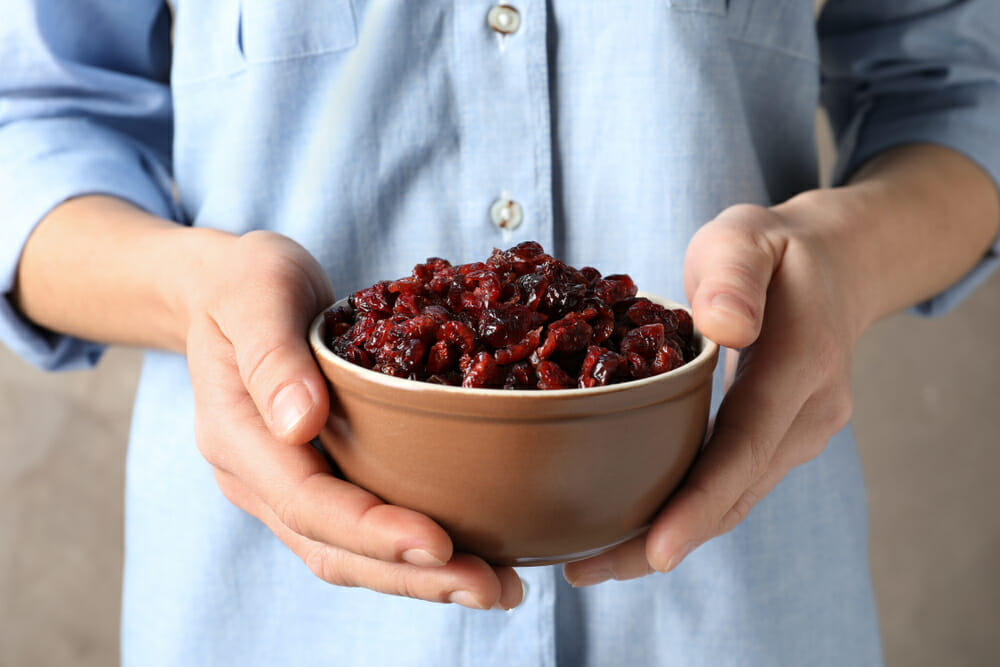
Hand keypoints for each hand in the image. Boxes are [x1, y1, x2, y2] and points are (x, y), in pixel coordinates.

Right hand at [185, 230, 522, 608]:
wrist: (225, 290)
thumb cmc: (246, 282)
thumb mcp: (255, 291)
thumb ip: (272, 354)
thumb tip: (301, 421)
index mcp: (237, 434)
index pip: (307, 502)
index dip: (373, 531)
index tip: (438, 545)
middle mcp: (258, 476)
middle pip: (334, 548)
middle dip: (412, 577)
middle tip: (493, 588)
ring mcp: (285, 484)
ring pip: (349, 553)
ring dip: (420, 579)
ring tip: (497, 587)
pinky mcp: (317, 477)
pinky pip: (361, 529)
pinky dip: (411, 551)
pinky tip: (469, 554)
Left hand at [564, 198, 863, 585]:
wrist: (835, 266)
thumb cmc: (774, 250)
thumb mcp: (746, 238)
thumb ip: (733, 276)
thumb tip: (725, 326)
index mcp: (800, 365)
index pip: (745, 447)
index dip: (699, 503)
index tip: (655, 551)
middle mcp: (810, 414)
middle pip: (734, 495)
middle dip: (662, 540)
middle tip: (585, 570)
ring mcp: (801, 433)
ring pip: (734, 502)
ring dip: (668, 537)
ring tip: (592, 563)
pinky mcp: (782, 441)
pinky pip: (733, 486)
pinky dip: (686, 513)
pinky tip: (632, 527)